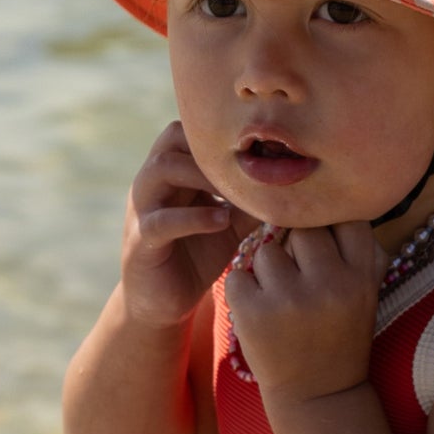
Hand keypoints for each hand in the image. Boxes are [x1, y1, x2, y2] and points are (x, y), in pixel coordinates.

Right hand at [119, 121, 255, 328]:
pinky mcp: (141, 241)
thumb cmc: (198, 255)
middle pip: (171, 139)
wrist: (164, 302)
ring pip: (161, 170)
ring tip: (234, 190)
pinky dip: (194, 218)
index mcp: (173, 173)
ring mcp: (143, 210)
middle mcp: (153, 184)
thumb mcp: (231, 223)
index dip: (220, 134)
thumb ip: (251, 200)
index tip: (260, 147)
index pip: (188, 132)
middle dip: (210, 148)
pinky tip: (221, 221)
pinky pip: (161, 221)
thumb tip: (292, 182)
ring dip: (201, 175)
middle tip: (249, 163)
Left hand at [224, 222, 387, 405]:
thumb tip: (327, 200)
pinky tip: (259, 309)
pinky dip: (243, 288)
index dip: (329, 223)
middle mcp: (329, 284)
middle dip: (294, 245)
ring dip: (266, 267)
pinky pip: (237, 275)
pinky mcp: (254, 314)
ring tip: (279, 296)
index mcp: (360, 276)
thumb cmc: (339, 335)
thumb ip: (353, 249)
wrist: (319, 395)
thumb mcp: (363, 293)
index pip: (344, 217)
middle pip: (301, 228)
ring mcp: (289, 300)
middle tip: (297, 271)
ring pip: (265, 250)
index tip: (324, 241)